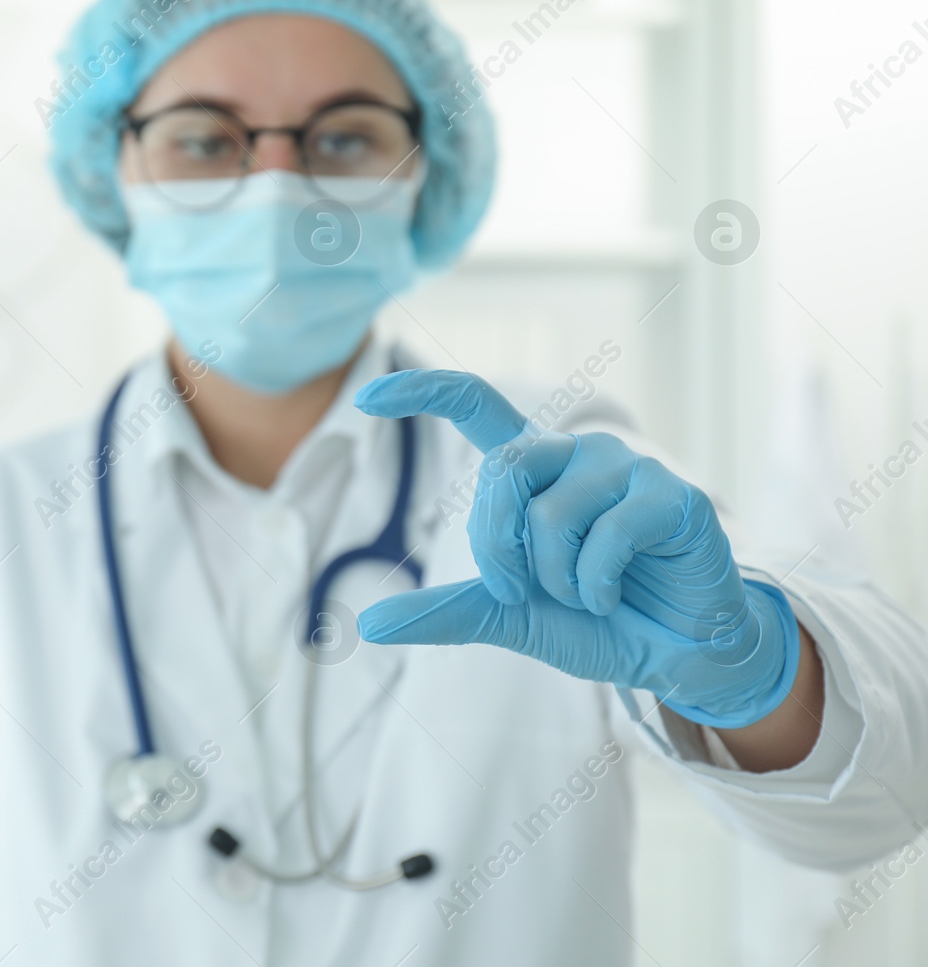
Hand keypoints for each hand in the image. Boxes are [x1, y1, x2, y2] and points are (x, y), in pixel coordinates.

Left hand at [353, 369, 800, 729]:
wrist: (678, 654)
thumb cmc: (598, 619)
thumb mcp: (512, 614)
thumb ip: (445, 611)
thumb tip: (367, 623)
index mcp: (534, 470)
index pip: (475, 404)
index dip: (422, 392)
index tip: (368, 397)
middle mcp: (577, 455)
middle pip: (504, 472)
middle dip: (500, 547)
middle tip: (524, 591)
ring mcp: (627, 468)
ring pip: (550, 512)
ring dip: (555, 577)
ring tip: (586, 593)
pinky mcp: (671, 496)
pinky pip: (605, 536)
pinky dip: (596, 585)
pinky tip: (614, 597)